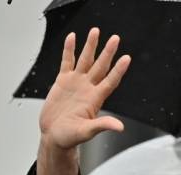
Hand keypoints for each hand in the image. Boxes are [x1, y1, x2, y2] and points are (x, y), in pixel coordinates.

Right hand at [39, 29, 130, 151]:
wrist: (54, 137)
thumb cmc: (69, 138)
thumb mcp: (86, 132)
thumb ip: (101, 126)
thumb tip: (119, 127)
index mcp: (95, 99)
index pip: (110, 81)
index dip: (118, 70)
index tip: (127, 58)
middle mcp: (88, 88)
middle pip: (100, 66)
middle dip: (107, 52)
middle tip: (115, 38)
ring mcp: (76, 83)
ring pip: (85, 60)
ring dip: (90, 46)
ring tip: (95, 31)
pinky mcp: (62, 82)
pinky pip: (67, 62)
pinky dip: (69, 50)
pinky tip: (72, 38)